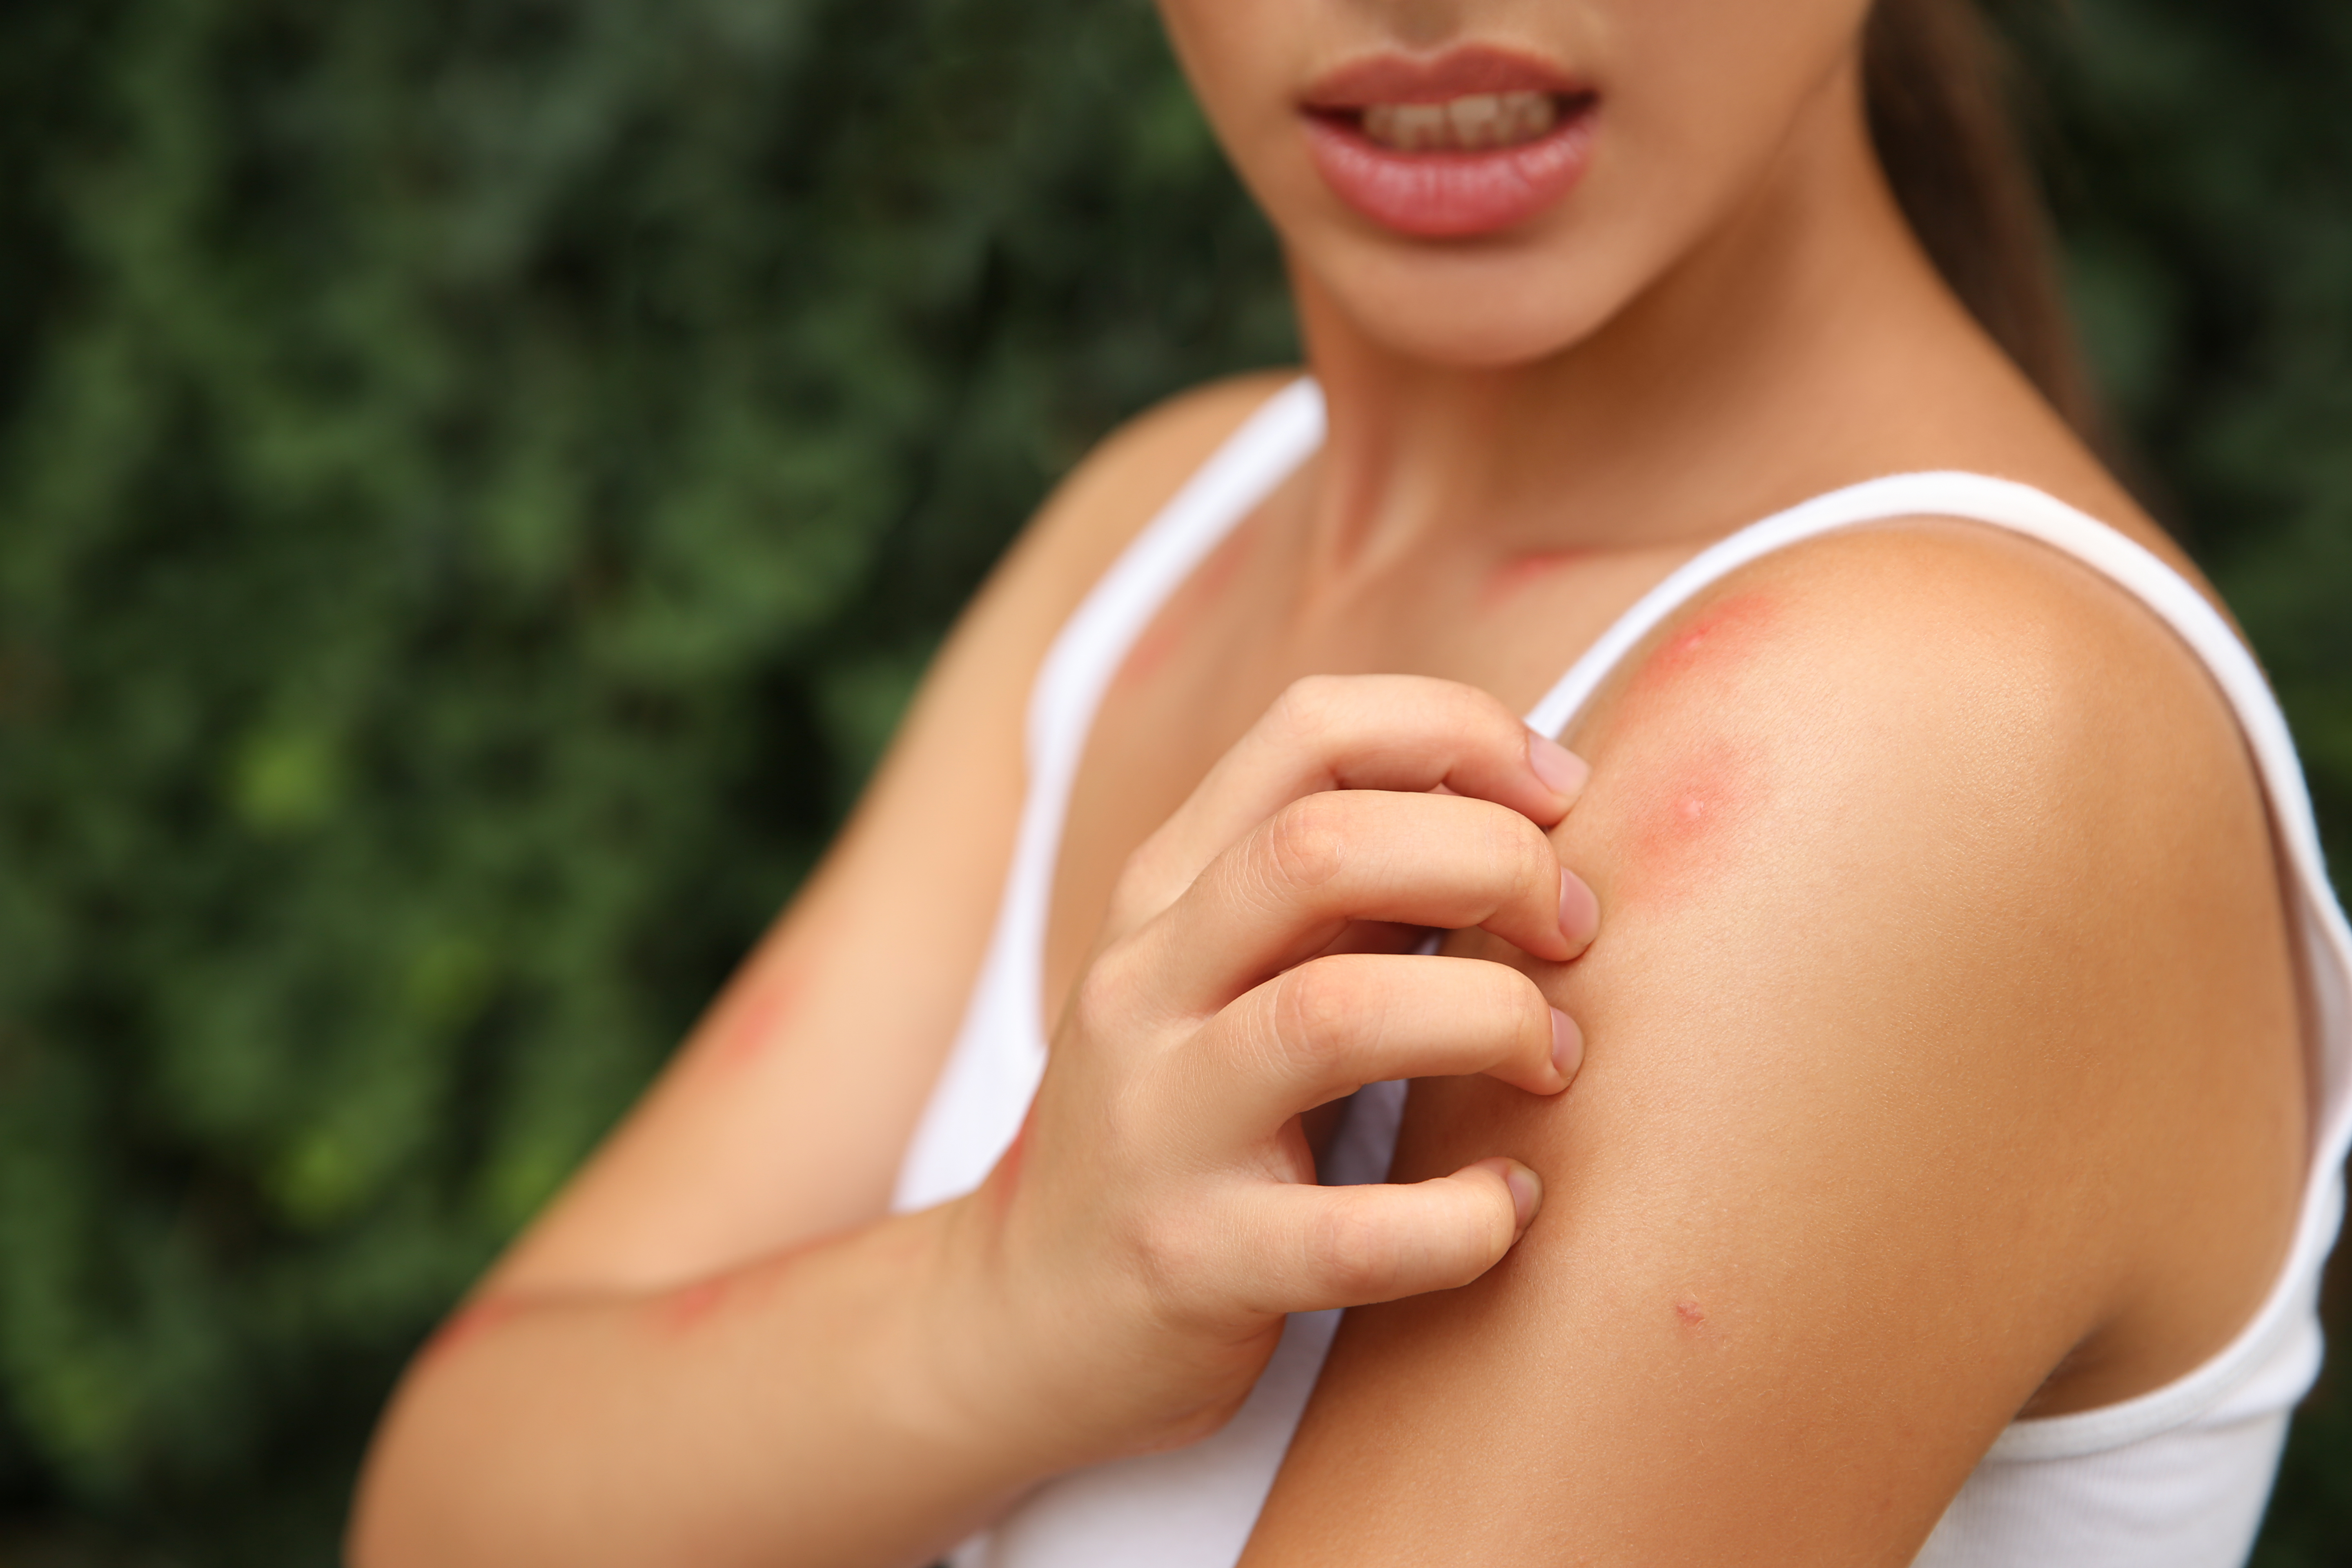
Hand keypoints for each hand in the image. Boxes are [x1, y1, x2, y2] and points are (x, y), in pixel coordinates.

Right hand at [924, 675, 1598, 1469]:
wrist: (1031, 1319)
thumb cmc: (1185, 1122)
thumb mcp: (1232, 973)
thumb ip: (1348, 889)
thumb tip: (1525, 811)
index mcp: (1165, 890)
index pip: (1311, 727)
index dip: (1461, 732)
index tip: (1559, 797)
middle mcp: (1146, 986)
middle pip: (1323, 847)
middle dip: (1493, 860)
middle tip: (1574, 929)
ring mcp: (1158, 1125)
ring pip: (1337, 1014)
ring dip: (1491, 1017)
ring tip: (1551, 1056)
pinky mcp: (1194, 1263)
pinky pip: (1359, 1235)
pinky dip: (1471, 1218)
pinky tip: (1512, 1205)